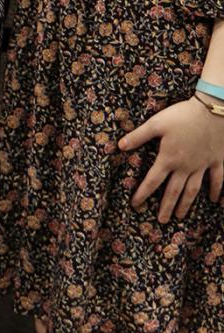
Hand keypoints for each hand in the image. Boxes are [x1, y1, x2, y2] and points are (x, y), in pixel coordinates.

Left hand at [119, 97, 223, 222]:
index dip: (142, 193)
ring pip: (193, 190)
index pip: (152, 181)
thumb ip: (138, 136)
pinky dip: (217, 190)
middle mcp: (185, 166)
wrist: (213, 111)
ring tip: (181, 217)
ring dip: (186, 204)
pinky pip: (217, 179)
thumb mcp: (156, 123)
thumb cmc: (182, 115)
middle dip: (166, 207)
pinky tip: (215, 201)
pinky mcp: (217, 160)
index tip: (135, 205)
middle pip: (174, 191)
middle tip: (161, 221)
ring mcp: (203, 165)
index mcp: (169, 158)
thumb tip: (120, 146)